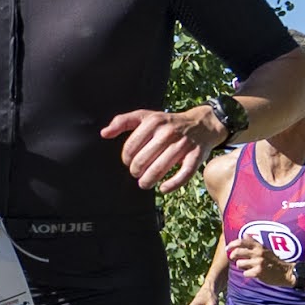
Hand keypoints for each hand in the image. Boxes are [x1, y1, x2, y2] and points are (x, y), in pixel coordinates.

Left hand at [100, 102, 221, 191]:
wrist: (201, 124)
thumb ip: (123, 122)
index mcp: (153, 121)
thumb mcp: (146, 116)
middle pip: (142, 160)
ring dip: (148, 181)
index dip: (126, 159)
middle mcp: (168, 132)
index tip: (129, 162)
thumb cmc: (168, 123)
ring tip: (145, 183)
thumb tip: (104, 133)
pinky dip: (172, 185)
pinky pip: (183, 174)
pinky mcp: (196, 156)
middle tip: (137, 173)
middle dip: (136, 171)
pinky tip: (163, 189)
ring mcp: (183, 144)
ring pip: (159, 169)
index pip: (130, 147)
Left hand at [229, 232, 298, 286]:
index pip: (242, 242)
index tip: (227, 248)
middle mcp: (258, 253)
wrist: (285, 272)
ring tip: (246, 267)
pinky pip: (245, 273)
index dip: (232, 244)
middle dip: (232, 256)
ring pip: (239, 264)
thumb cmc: (273, 260)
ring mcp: (258, 262)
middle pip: (237, 252)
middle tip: (233, 258)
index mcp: (259, 246)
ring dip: (241, 266)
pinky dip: (247, 274)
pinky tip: (253, 273)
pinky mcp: (259, 272)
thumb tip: (245, 234)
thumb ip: (253, 242)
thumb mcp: (264, 249)